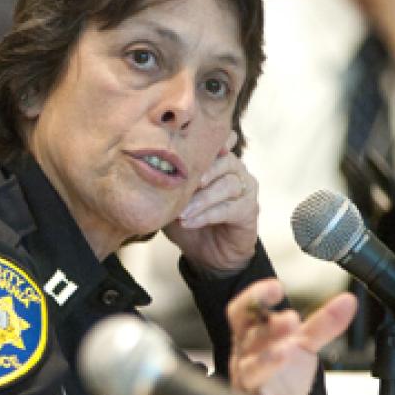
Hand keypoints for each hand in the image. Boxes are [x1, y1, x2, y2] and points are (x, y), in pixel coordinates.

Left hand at [163, 132, 258, 276]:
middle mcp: (236, 171)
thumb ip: (166, 182)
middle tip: (181, 184)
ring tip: (180, 213)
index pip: (221, 141)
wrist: (206, 253)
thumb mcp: (172, 198)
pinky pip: (229, 209)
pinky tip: (188, 222)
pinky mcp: (249, 211)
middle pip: (225, 161)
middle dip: (201, 171)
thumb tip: (145, 168)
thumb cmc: (187, 219)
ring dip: (201, 200)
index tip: (189, 147)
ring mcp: (245, 190)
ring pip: (227, 186)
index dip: (211, 141)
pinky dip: (206, 215)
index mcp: (218, 161)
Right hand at [226, 279, 356, 394]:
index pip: (243, 312)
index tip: (276, 288)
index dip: (254, 298)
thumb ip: (323, 323)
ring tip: (284, 353)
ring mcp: (249, 386)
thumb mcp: (303, 346)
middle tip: (291, 319)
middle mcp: (245, 359)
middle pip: (248, 339)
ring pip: (249, 372)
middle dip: (268, 329)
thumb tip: (348, 300)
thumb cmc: (282, 377)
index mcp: (251, 338)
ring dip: (266, 361)